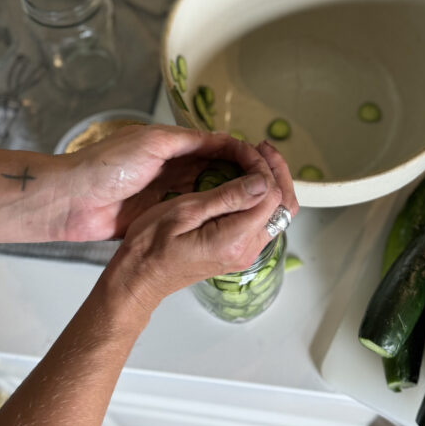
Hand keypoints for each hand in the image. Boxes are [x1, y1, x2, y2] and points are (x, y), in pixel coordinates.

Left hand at [57, 124, 270, 241]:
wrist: (72, 201)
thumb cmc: (106, 167)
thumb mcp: (151, 143)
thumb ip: (188, 140)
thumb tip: (224, 138)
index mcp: (173, 145)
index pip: (218, 145)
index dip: (242, 153)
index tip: (263, 163)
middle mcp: (174, 167)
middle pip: (219, 169)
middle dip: (243, 175)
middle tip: (267, 187)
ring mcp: (169, 192)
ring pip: (211, 193)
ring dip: (231, 197)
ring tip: (257, 206)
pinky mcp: (162, 215)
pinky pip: (194, 214)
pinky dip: (213, 216)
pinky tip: (231, 223)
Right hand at [97, 137, 298, 314]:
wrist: (140, 277)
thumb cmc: (151, 245)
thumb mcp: (184, 211)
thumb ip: (226, 197)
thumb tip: (261, 181)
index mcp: (234, 239)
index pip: (270, 196)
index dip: (264, 167)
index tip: (249, 148)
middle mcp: (247, 250)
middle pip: (283, 206)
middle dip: (278, 172)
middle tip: (263, 148)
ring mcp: (245, 254)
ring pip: (276, 214)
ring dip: (272, 184)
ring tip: (256, 160)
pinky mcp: (238, 252)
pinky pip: (262, 222)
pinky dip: (261, 199)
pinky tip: (246, 182)